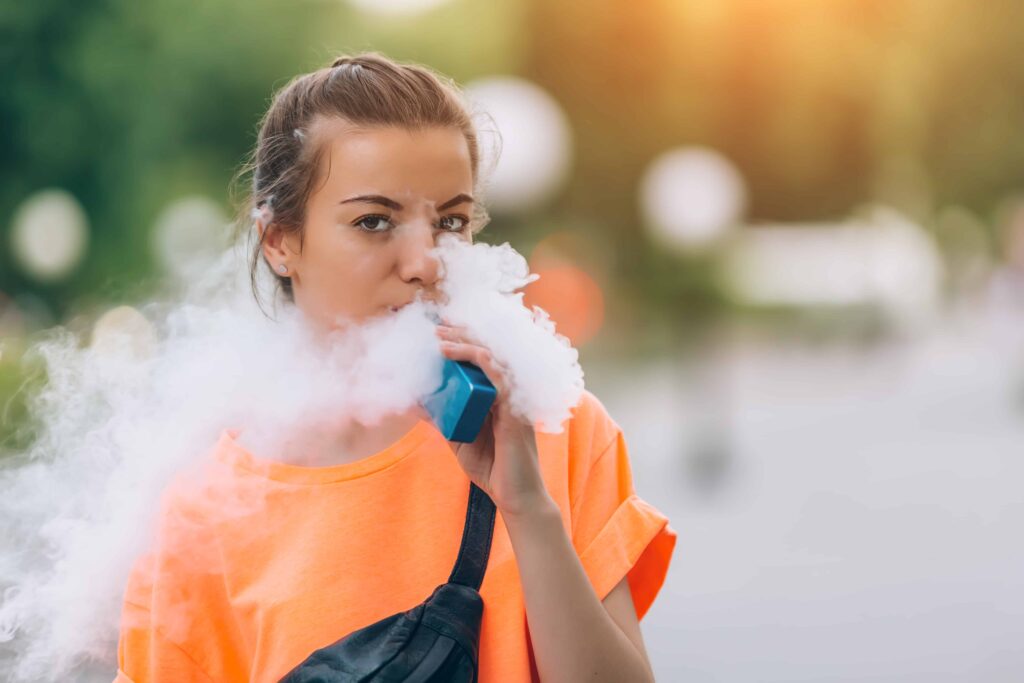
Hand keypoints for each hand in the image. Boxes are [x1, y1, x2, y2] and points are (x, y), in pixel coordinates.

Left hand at [435, 321, 552, 517]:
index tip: (441, 332)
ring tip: (440, 337)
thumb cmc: (492, 468)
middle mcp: (508, 392)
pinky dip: (477, 359)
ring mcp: (513, 399)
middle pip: (488, 352)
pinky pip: (498, 375)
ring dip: (465, 343)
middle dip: (461, 335)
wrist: (515, 497)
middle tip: (436, 327)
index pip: (483, 360)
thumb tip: (417, 402)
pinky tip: (455, 354)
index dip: (465, 342)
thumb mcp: (459, 439)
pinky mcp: (514, 409)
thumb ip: (444, 420)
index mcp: (498, 396)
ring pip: (492, 358)